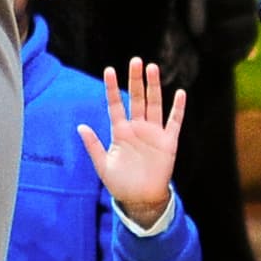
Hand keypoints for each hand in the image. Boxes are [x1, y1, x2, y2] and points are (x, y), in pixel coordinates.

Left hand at [77, 59, 183, 225]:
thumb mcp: (102, 165)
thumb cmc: (120, 183)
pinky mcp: (168, 142)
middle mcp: (137, 128)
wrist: (140, 200)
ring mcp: (153, 133)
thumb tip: (80, 127)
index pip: (115, 104)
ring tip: (152, 68)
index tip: (109, 70)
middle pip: (137, 98)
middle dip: (136, 80)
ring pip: (154, 104)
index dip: (112, 88)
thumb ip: (93, 145)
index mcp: (120, 131)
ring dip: (154, 87)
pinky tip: (180, 93)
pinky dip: (178, 108)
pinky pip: (174, 122)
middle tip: (135, 61)